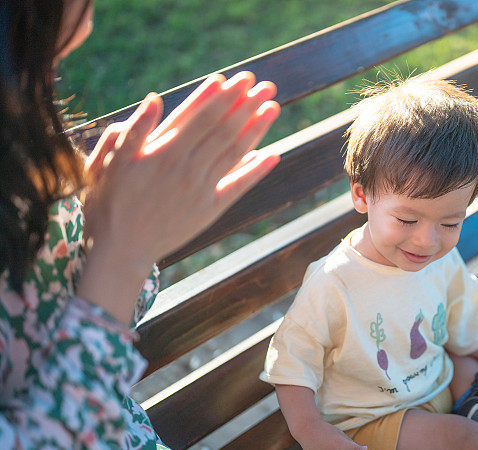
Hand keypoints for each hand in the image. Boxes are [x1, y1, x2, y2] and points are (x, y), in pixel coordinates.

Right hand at [83, 71, 280, 268]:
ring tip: (272, 107)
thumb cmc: (112, 202)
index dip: (219, 97)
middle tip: (264, 84)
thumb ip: (135, 131)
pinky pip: (238, 187)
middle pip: (222, 130)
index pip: (198, 116)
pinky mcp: (210, 210)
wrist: (122, 249)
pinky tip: (272, 155)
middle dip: (244, 105)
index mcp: (163, 152)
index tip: (236, 79)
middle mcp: (186, 168)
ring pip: (234, 153)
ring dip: (255, 129)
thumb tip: (153, 99)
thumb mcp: (112, 162)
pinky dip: (256, 171)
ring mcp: (201, 189)